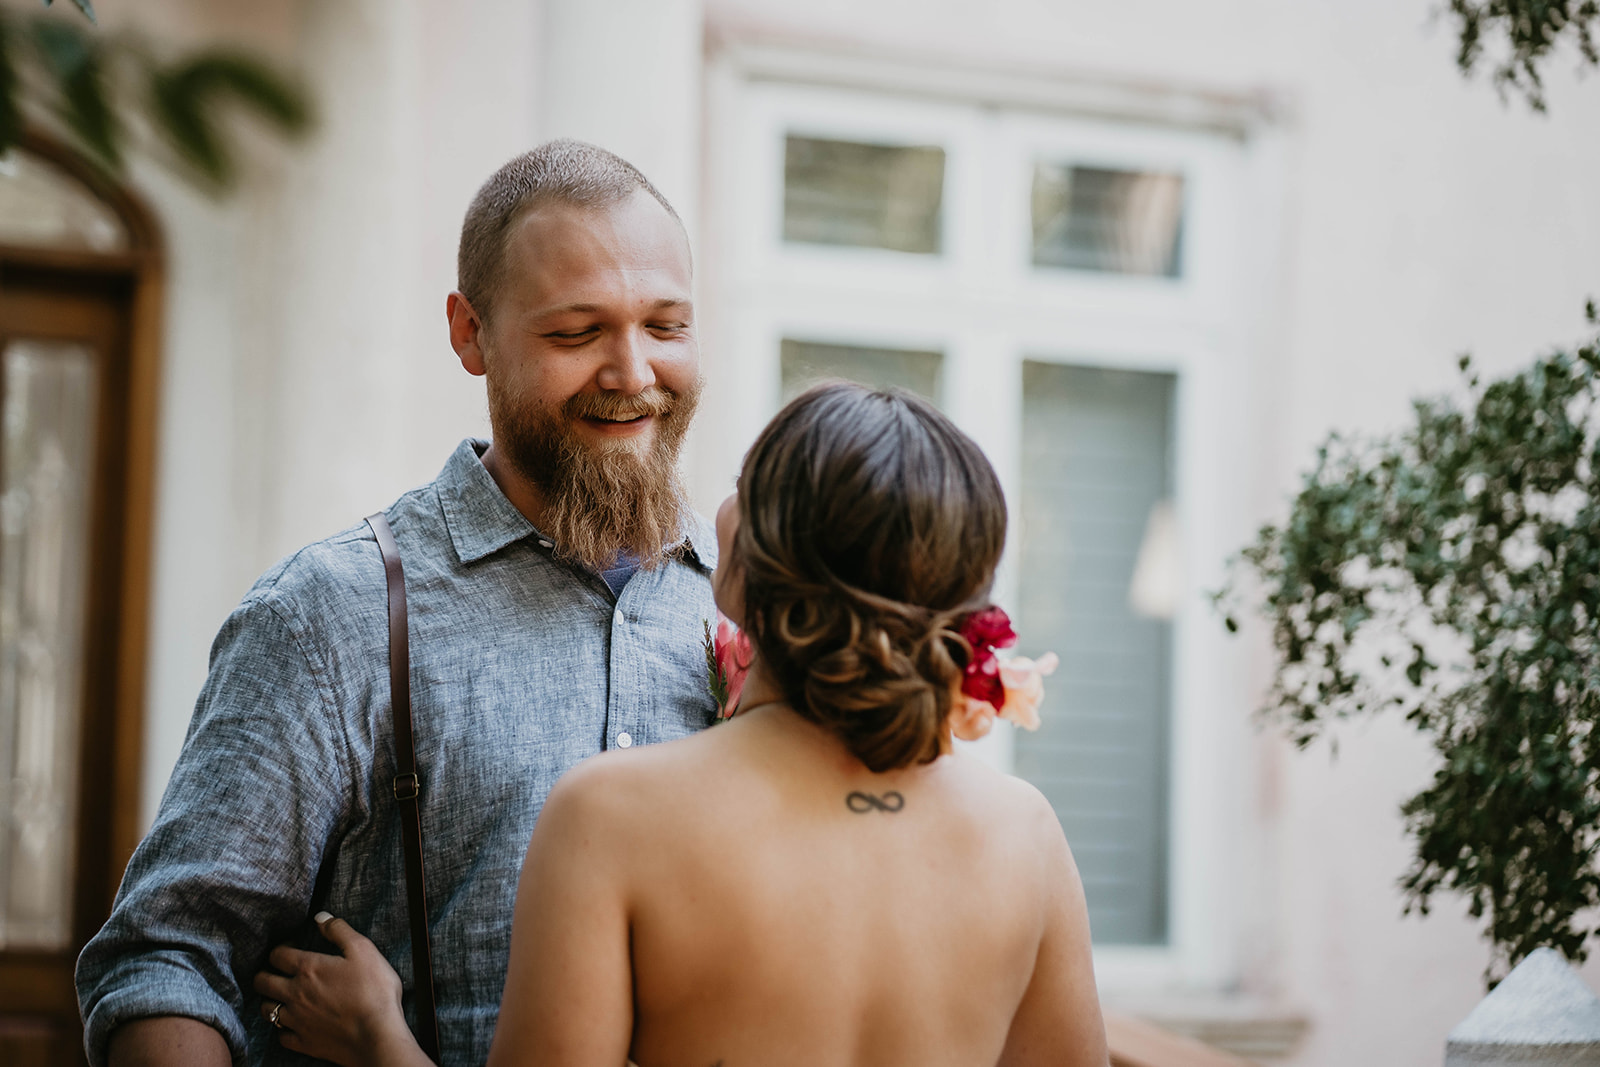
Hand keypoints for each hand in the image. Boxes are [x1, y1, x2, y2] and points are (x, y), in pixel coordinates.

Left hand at [252, 913, 418, 1066]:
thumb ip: (339, 931)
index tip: (291, 947)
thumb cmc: (374, 991)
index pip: (277, 954)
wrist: (376, 1036)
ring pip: (266, 1010)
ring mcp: (296, 1020)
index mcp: (308, 969)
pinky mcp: (303, 1042)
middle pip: (262, 982)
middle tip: (277, 971)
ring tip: (282, 997)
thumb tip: (321, 917)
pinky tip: (294, 1024)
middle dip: (265, 973)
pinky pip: (281, 1036)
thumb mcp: (363, 951)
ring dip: (270, 1000)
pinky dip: (284, 1029)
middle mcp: (295, 994)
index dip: (281, 947)